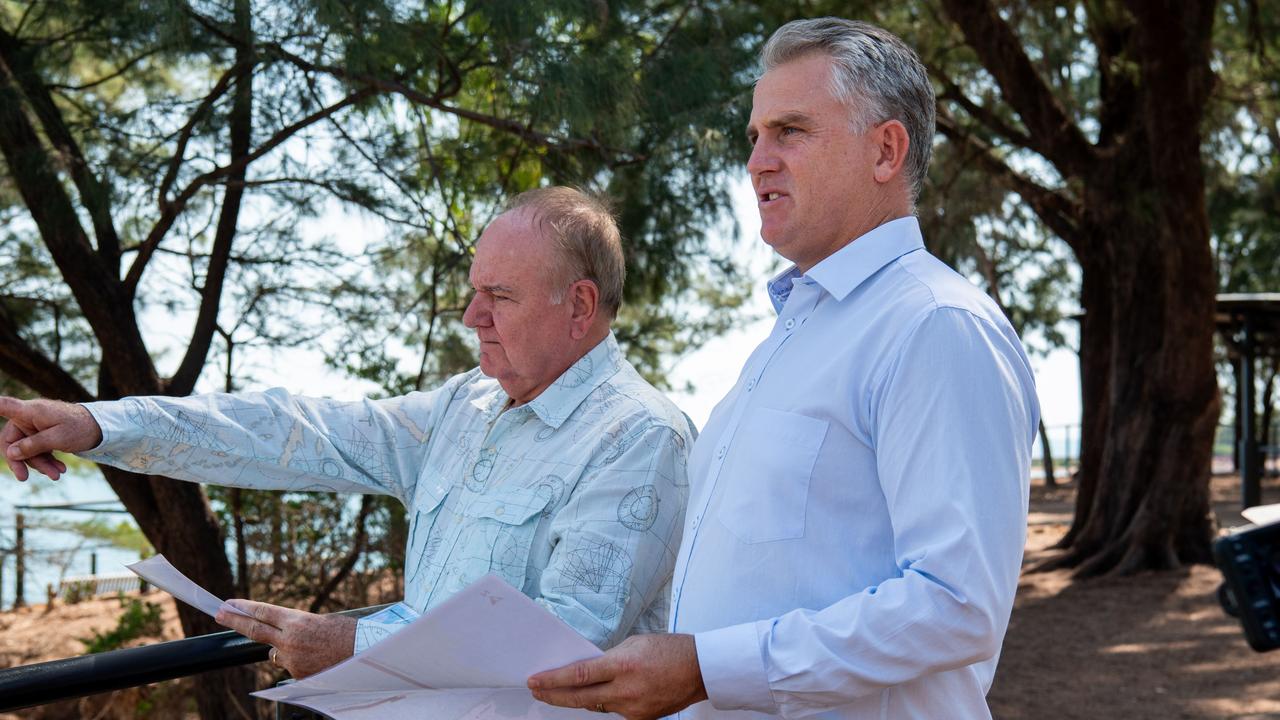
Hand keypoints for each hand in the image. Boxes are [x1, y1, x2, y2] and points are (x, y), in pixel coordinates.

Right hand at [0, 397, 102, 480]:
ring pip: (26, 450)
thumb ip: (33, 445)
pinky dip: (46, 461)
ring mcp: (34, 426)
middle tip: (25, 478)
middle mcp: (28, 417)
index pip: (3, 405)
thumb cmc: (80, 426)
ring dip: (40, 464)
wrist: (101, 426)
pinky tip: (59, 470)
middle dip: (22, 461)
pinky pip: (37, 450)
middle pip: (11, 441)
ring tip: (58, 474)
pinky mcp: (42, 434)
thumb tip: (11, 453)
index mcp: (29, 411)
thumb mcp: (58, 438)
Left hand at [216, 599, 356, 678]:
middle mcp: (290, 640)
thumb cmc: (348, 633)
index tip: (228, 604)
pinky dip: (299, 661)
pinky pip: (290, 665)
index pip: (262, 612)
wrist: (365, 654)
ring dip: (283, 648)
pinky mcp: (297, 675)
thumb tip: (279, 634)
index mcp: (297, 621)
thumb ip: (295, 626)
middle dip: (234, 621)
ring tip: (309, 645)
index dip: (243, 608)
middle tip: (219, 614)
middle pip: (255, 630)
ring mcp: (292, 660)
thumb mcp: (319, 621)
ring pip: (275, 652)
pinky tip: (317, 658)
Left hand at [527, 634, 706, 719]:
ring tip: (560, 693)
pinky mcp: (641, 719)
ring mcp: (633, 708)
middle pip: (580, 698)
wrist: (700, 669)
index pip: (579, 676)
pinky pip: (614, 710)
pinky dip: (604, 702)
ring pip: (596, 705)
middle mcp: (626, 690)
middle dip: (554, 696)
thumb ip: (610, 659)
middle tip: (537, 692)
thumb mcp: (634, 644)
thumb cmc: (670, 650)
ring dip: (577, 699)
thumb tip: (589, 670)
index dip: (553, 680)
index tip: (536, 680)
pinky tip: (596, 695)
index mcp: (623, 665)